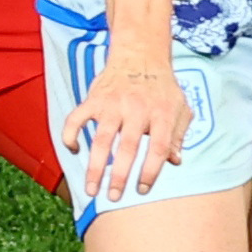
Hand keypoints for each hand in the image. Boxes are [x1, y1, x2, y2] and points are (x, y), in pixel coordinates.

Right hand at [59, 61, 191, 204]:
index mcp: (162, 112)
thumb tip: (176, 161)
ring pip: (102, 139)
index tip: (142, 189)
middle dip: (119, 175)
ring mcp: (113, 103)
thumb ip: (179, 134)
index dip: (151, 171)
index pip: (158, 147)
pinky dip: (71, 134)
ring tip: (91, 189)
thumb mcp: (180, 107)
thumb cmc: (162, 86)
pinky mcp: (95, 98)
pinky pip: (77, 118)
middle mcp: (137, 108)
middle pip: (128, 147)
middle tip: (114, 197)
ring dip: (94, 166)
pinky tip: (74, 149)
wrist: (140, 53)